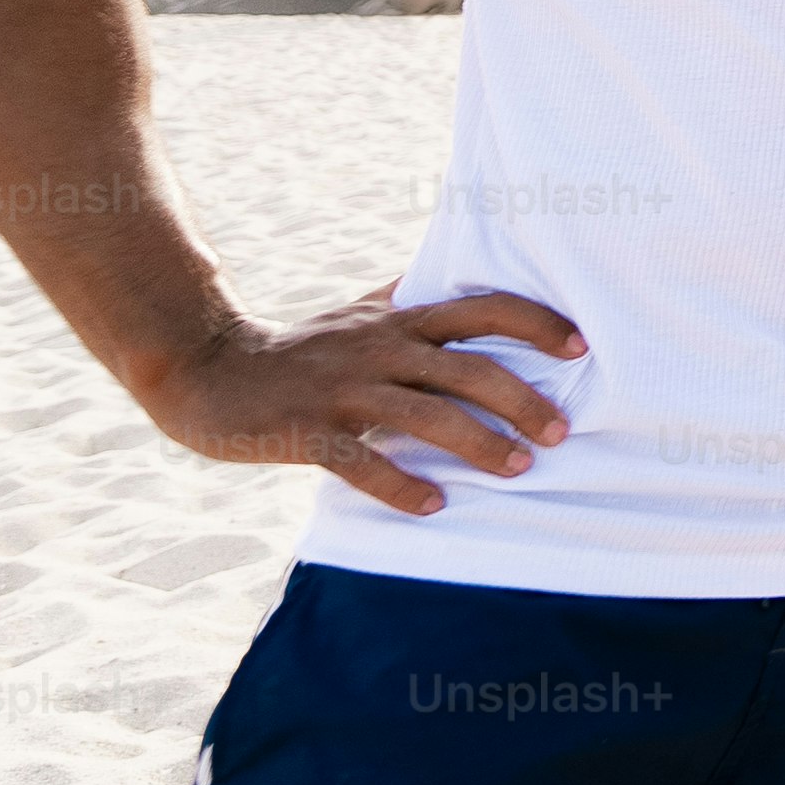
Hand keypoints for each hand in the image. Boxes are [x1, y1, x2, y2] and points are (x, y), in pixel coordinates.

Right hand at [137, 285, 583, 516]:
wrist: (205, 368)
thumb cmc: (298, 348)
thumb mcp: (360, 316)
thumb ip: (410, 301)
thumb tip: (460, 276)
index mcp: (399, 321)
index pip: (481, 309)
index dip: (533, 324)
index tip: (579, 346)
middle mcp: (380, 349)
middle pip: (467, 368)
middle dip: (521, 399)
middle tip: (562, 430)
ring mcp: (343, 390)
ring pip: (425, 415)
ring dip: (478, 444)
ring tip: (518, 469)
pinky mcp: (306, 430)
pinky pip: (361, 461)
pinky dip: (400, 485)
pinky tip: (434, 507)